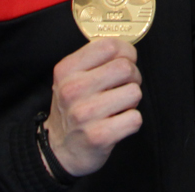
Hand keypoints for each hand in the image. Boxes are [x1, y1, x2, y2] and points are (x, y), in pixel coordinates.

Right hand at [42, 38, 143, 176]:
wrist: (60, 149)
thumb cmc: (73, 108)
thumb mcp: (71, 78)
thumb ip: (96, 59)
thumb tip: (127, 49)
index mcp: (67, 69)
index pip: (109, 46)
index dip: (126, 52)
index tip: (126, 60)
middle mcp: (73, 89)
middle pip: (126, 67)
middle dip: (133, 77)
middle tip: (123, 86)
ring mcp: (85, 114)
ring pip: (134, 92)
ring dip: (132, 100)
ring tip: (117, 106)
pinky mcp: (99, 136)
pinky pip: (135, 118)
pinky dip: (131, 121)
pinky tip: (117, 123)